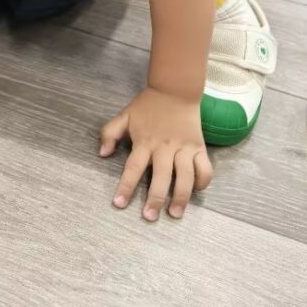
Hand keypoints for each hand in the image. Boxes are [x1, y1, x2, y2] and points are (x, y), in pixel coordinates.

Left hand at [99, 86, 211, 220]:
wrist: (175, 89)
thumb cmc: (148, 105)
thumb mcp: (125, 115)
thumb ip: (110, 133)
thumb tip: (102, 154)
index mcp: (145, 141)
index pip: (134, 167)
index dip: (126, 186)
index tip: (119, 204)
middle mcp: (165, 147)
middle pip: (161, 177)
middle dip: (155, 199)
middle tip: (149, 217)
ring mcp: (184, 148)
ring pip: (185, 176)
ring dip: (181, 197)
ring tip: (175, 213)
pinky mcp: (199, 148)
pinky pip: (204, 168)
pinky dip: (203, 182)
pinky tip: (196, 192)